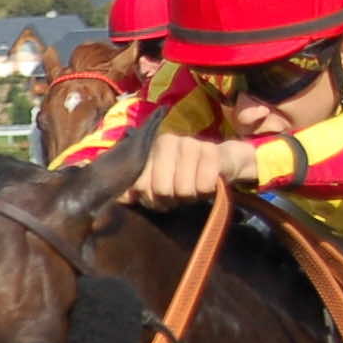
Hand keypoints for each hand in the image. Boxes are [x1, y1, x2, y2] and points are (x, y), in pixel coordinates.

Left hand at [130, 132, 257, 206]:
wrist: (221, 163)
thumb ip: (135, 189)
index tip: (158, 198)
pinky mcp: (212, 151)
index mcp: (149, 148)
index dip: (150, 200)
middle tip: (177, 196)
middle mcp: (167, 141)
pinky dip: (205, 192)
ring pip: (183, 190)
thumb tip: (120, 199)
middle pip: (161, 190)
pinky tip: (207, 185)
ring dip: (189, 197)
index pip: (139, 185)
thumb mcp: (155, 183)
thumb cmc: (182, 176)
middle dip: (170, 201)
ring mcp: (191, 143)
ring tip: (191, 190)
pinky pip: (204, 186)